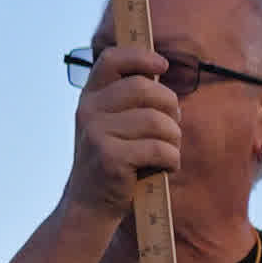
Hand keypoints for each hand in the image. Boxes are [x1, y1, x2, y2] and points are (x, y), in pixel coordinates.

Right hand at [62, 46, 182, 223]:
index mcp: (90, 98)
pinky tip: (166, 168)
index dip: (140, 57)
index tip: (162, 66)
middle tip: (172, 128)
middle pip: (144, 88)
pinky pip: (159, 149)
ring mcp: (96, 133)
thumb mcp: (112, 125)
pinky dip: (172, 160)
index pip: (112, 59)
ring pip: (157, 121)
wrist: (90, 205)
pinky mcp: (110, 157)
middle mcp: (88, 111)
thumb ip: (130, 99)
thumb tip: (160, 69)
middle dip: (170, 108)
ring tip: (169, 152)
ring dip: (173, 139)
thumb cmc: (113, 161)